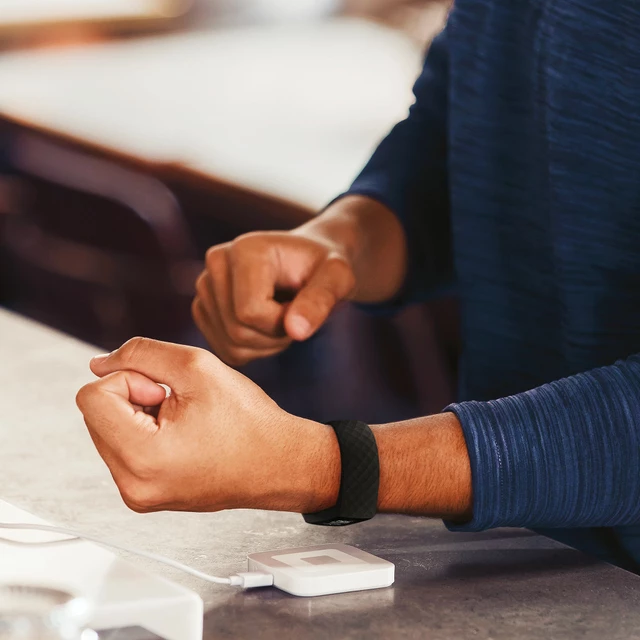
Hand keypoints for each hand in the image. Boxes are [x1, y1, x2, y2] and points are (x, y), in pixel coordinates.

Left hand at [76, 337, 339, 513]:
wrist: (280, 464)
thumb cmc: (249, 420)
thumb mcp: (197, 367)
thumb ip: (140, 354)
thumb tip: (98, 363)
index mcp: (142, 457)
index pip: (91, 397)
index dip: (129, 379)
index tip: (167, 391)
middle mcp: (133, 486)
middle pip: (96, 414)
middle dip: (133, 396)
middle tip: (179, 403)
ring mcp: (138, 495)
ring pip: (108, 429)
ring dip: (139, 412)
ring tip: (185, 420)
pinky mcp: (145, 495)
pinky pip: (123, 449)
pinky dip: (145, 431)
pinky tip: (183, 433)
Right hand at [192, 229, 355, 366]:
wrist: (311, 263)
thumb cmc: (325, 267)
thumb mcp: (338, 278)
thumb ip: (321, 300)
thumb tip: (295, 330)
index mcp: (245, 249)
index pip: (250, 312)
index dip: (283, 322)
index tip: (303, 305)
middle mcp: (216, 262)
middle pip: (237, 331)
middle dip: (275, 336)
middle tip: (297, 315)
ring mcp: (205, 286)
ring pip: (230, 344)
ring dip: (266, 345)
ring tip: (284, 317)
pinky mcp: (203, 308)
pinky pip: (225, 350)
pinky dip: (252, 350)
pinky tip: (268, 327)